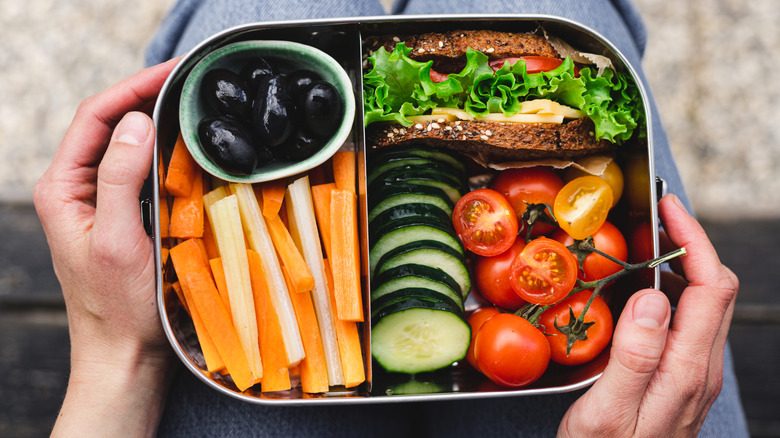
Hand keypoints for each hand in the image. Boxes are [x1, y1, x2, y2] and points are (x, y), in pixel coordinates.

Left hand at [35, 58, 178, 437]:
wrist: (125, 356)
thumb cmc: (119, 309)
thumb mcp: (118, 241)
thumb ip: (118, 178)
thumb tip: (136, 122)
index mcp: (63, 189)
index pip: (94, 118)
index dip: (132, 88)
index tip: (174, 72)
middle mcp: (78, 190)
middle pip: (110, 125)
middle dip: (149, 98)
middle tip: (193, 83)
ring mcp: (101, 203)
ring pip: (128, 147)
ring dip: (160, 125)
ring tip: (195, 107)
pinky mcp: (124, 217)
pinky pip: (143, 173)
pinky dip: (167, 155)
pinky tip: (192, 150)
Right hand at [558, 194, 738, 436]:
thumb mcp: (606, 413)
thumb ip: (634, 357)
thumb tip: (652, 295)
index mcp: (686, 370)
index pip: (711, 287)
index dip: (693, 240)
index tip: (667, 208)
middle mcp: (700, 369)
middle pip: (717, 289)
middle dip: (691, 243)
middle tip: (654, 218)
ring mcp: (693, 374)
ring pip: (706, 304)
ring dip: (682, 266)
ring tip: (643, 246)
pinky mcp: (680, 378)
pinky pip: (688, 322)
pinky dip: (671, 291)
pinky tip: (639, 291)